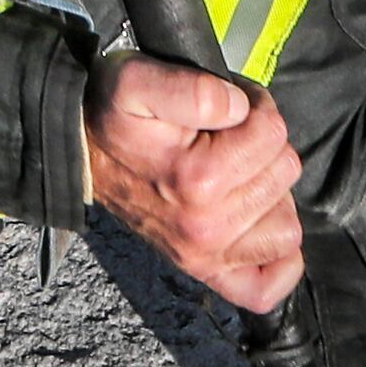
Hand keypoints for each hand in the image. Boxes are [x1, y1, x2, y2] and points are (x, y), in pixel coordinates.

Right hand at [84, 55, 306, 312]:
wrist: (79, 154)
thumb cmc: (114, 117)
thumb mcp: (137, 80)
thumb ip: (192, 88)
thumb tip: (239, 109)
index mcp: (198, 180)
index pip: (272, 131)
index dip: (254, 106)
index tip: (225, 106)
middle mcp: (207, 228)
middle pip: (284, 174)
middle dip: (262, 146)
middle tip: (225, 138)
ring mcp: (208, 257)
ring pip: (287, 225)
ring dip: (269, 195)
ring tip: (236, 174)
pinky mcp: (209, 274)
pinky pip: (268, 286)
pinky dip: (276, 262)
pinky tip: (257, 225)